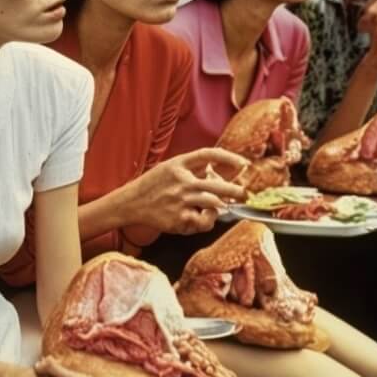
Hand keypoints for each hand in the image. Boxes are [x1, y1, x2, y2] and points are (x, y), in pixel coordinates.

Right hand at [126, 148, 248, 234]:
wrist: (131, 202)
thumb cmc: (153, 184)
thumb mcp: (169, 167)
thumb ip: (191, 167)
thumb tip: (216, 170)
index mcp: (178, 164)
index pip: (208, 155)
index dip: (228, 158)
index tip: (244, 163)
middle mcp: (182, 182)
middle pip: (218, 185)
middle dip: (236, 191)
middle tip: (245, 194)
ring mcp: (181, 201)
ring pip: (214, 204)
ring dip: (222, 206)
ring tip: (222, 206)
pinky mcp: (179, 219)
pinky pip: (203, 222)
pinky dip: (207, 220)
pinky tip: (201, 217)